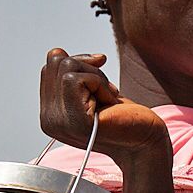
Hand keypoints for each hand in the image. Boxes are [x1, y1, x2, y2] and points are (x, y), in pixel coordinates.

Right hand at [39, 49, 167, 162]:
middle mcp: (48, 120)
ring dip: (96, 77)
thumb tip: (56, 51)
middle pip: (55, 62)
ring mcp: (57, 122)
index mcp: (50, 113)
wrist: (144, 141)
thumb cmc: (122, 116)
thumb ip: (69, 70)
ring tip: (107, 99)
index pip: (50, 66)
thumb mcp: (90, 86)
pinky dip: (100, 84)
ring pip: (65, 66)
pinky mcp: (73, 120)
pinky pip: (76, 78)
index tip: (98, 86)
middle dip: (88, 68)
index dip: (80, 65)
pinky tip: (109, 104)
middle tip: (105, 94)